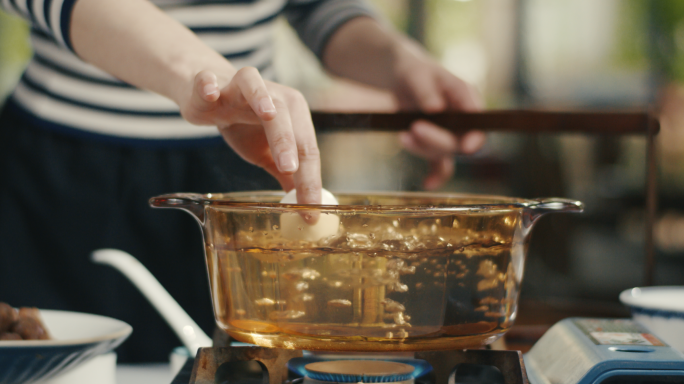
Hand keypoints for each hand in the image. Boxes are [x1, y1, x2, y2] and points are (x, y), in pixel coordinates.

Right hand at [179, 68, 320, 203]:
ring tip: (267, 114)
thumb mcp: (266, 153)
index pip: (305, 148)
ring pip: (256, 90)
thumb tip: (305, 204)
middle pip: (285, 118)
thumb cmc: (243, 125)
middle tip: (289, 169)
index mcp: (293, 114)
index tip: (309, 206)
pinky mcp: (211, 83)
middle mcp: (273, 95)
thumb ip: (286, 174)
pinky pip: (209, 80)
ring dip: (262, 100)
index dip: (308, 178)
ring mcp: (242, 86)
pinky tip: (210, 92)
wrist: (208, 97)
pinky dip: (209, 84)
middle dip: (288, 143)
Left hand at [392, 40, 485, 189]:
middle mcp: (463, 118)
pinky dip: (435, 175)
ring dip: (423, 149)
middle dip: (436, 139)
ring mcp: (450, 133)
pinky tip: (428, 184)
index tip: (465, 146)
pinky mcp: (436, 143)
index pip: (478, 122)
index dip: (474, 137)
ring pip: (444, 153)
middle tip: (413, 128)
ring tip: (403, 135)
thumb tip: (435, 109)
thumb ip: (426, 91)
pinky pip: (440, 164)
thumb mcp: (417, 74)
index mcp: (467, 97)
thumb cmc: (413, 71)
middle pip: (459, 141)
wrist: (402, 77)